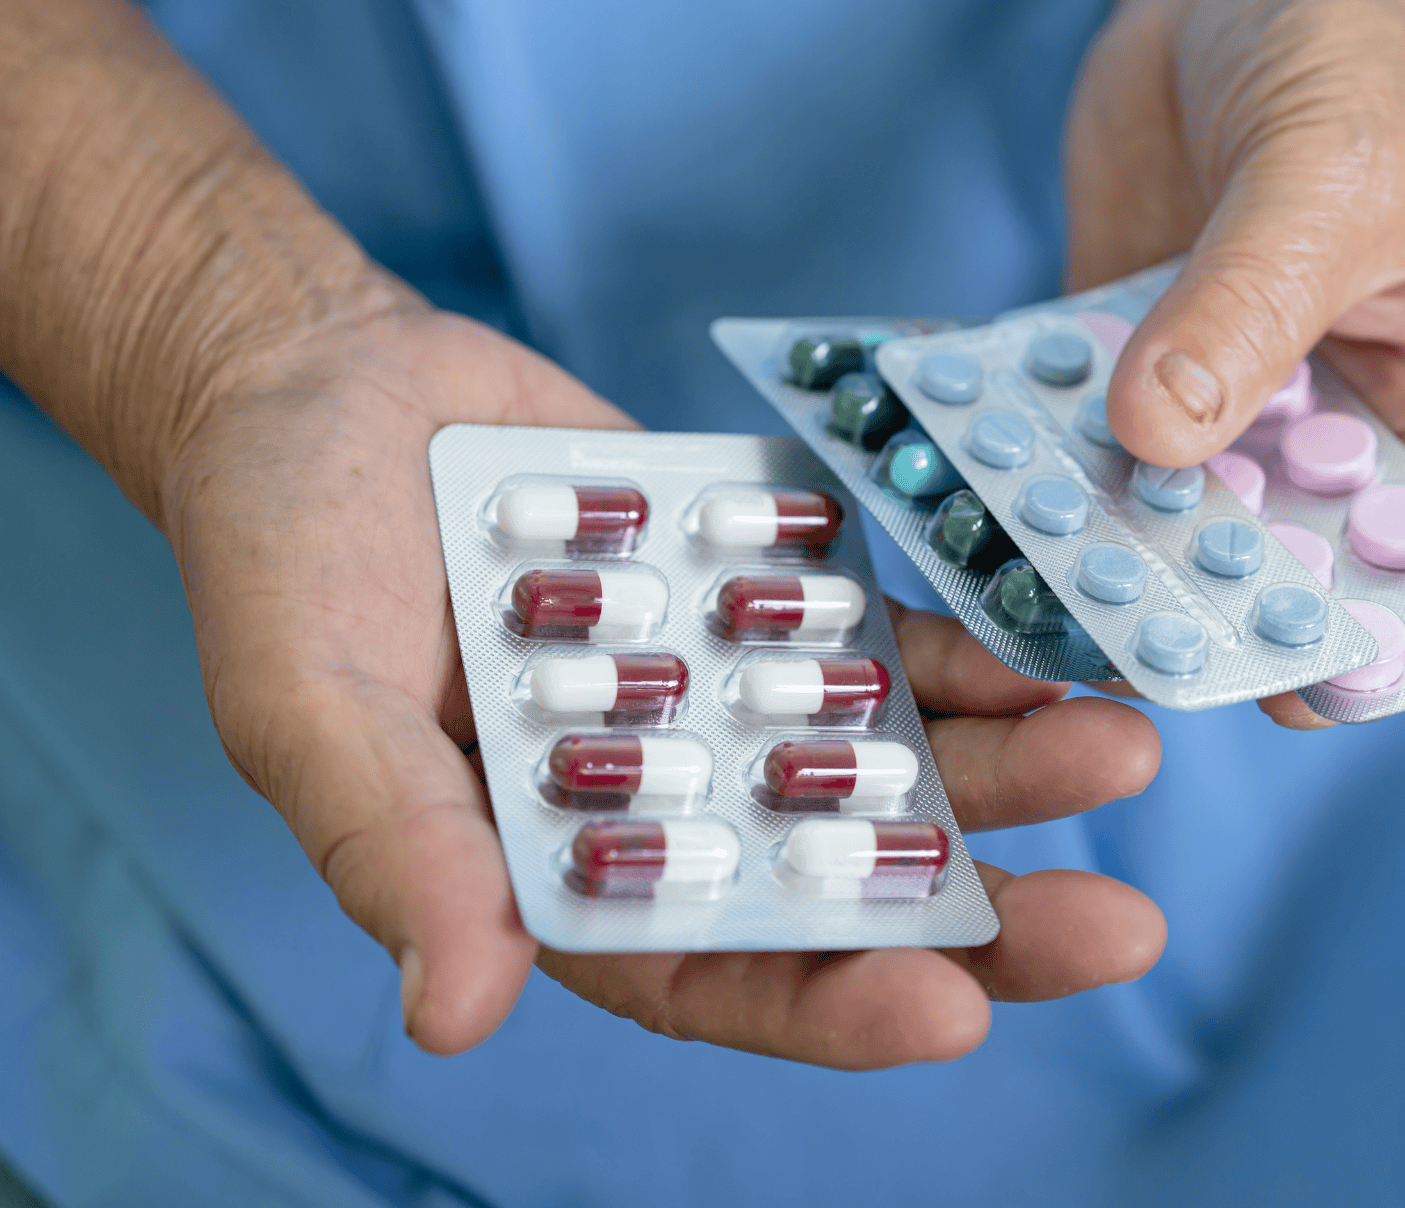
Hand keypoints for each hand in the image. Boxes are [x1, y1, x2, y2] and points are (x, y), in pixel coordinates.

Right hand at [165, 298, 1164, 1065]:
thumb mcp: (308, 704)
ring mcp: (723, 694)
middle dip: (979, 911)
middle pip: (840, 885)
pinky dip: (960, 639)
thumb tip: (452, 1014)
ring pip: (888, 758)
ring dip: (1007, 766)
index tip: (955, 1013)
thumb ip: (390, 844)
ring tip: (1122, 749)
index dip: (831, 1005)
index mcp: (558, 871)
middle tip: (1118, 922)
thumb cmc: (283, 559)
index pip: (711, 972)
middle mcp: (666, 799)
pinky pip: (877, 630)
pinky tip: (1050, 639)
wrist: (325, 390)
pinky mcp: (758, 589)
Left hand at [1065, 0, 1404, 726]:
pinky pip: (1065, 427)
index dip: (1363, 636)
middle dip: (1195, 599)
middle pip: (1267, 555)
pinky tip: (956, 480)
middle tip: (1103, 649)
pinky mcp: (1112, 356)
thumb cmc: (1343, 62)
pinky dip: (1019, 453)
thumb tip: (1160, 436)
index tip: (1277, 690)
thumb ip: (1244, 309)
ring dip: (1087, 536)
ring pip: (1151, 503)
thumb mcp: (1322, 182)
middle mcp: (1315, 420)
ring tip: (1007, 585)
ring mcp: (1206, 395)